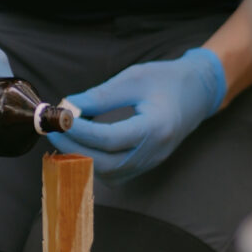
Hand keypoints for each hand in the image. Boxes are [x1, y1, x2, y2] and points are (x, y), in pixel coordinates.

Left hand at [48, 48, 225, 183]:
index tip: (59, 119)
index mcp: (156, 128)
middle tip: (53, 129)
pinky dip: (92, 161)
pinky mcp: (142, 166)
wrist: (197, 94)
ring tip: (64, 135)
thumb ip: (101, 95)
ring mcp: (149, 163)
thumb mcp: (134, 78)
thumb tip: (68, 106)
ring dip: (81, 156)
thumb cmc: (168, 81)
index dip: (80, 131)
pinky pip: (112, 173)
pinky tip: (80, 144)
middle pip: (106, 163)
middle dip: (74, 147)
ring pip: (107, 173)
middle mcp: (154, 152)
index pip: (109, 138)